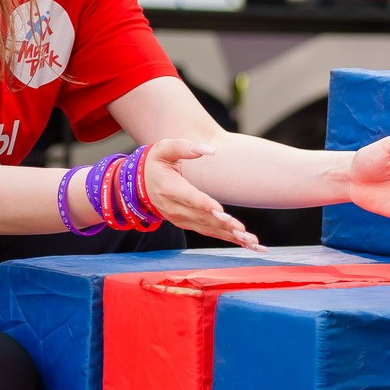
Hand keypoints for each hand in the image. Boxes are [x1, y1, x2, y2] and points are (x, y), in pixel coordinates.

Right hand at [139, 139, 260, 249]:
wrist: (138, 184)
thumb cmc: (155, 163)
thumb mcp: (163, 149)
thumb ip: (184, 147)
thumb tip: (210, 150)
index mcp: (169, 188)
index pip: (190, 198)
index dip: (205, 205)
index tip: (221, 211)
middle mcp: (174, 208)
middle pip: (202, 218)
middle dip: (223, 225)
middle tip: (243, 231)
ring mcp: (180, 219)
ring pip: (208, 229)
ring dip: (230, 237)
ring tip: (251, 242)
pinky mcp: (187, 224)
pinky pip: (210, 233)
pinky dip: (228, 238)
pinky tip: (246, 243)